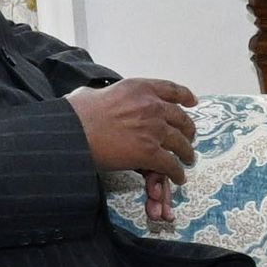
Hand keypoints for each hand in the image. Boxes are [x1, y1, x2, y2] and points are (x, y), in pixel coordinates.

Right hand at [70, 76, 196, 185]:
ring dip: (187, 153)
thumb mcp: (92, 93)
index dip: (185, 96)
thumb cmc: (76, 114)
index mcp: (139, 88)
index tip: (193, 102)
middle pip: (181, 118)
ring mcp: (153, 129)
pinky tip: (179, 178)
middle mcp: (152, 105)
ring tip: (188, 159)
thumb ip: (104, 94)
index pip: (171, 90)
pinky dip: (177, 173)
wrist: (73, 132)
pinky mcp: (150, 152)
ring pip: (181, 143)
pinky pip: (171, 164)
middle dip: (187, 130)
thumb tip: (95, 97)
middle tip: (189, 137)